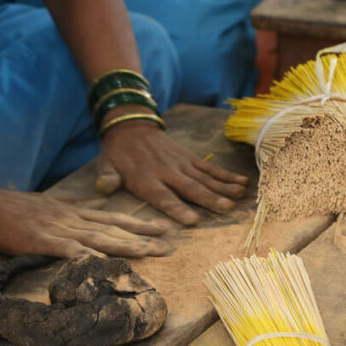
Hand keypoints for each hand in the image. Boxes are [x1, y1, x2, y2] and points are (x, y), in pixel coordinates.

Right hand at [0, 183, 170, 257]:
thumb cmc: (10, 209)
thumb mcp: (48, 206)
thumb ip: (70, 212)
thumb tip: (90, 212)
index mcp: (73, 211)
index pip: (113, 216)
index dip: (139, 222)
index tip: (162, 227)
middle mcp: (72, 218)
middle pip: (115, 227)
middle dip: (144, 236)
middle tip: (170, 245)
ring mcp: (59, 229)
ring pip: (101, 238)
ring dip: (128, 245)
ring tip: (151, 252)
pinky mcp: (43, 242)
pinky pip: (71, 251)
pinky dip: (90, 258)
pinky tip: (107, 265)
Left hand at [97, 119, 248, 224]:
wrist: (131, 126)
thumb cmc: (118, 154)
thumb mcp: (105, 164)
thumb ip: (107, 177)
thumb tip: (104, 186)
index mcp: (146, 179)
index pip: (163, 197)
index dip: (178, 208)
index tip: (192, 220)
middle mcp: (167, 172)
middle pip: (190, 188)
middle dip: (209, 199)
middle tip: (226, 209)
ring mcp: (181, 164)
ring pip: (205, 178)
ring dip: (223, 188)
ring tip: (239, 198)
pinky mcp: (190, 158)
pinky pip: (210, 169)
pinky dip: (226, 175)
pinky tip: (242, 183)